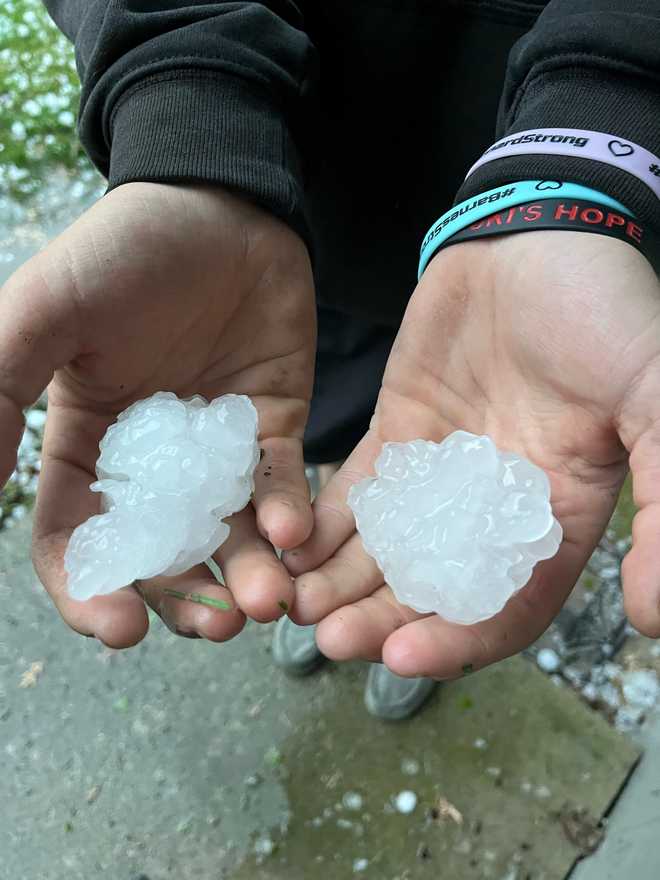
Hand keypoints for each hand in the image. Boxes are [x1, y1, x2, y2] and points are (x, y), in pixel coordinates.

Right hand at [0, 183, 315, 646]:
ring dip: (244, 575)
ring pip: (228, 534)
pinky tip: (292, 536)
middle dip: (184, 599)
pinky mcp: (272, 427)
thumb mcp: (44, 313)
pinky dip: (287, 516)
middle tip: (217, 625)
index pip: (78, 540)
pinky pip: (281, 486)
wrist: (220, 204)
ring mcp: (216, 450)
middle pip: (161, 554)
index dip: (90, 591)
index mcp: (88, 447)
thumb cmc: (123, 252)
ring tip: (263, 602)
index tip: (118, 628)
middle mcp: (151, 462)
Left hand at [284, 231, 659, 677]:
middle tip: (328, 639)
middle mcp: (494, 509)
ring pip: (387, 550)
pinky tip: (287, 547)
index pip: (508, 606)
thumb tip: (654, 617)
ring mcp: (441, 474)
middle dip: (382, 621)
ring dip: (341, 584)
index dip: (460, 640)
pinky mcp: (398, 435)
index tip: (403, 658)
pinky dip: (324, 524)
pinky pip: (357, 494)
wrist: (535, 237)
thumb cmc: (605, 313)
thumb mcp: (655, 398)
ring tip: (294, 606)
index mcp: (557, 516)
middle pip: (433, 590)